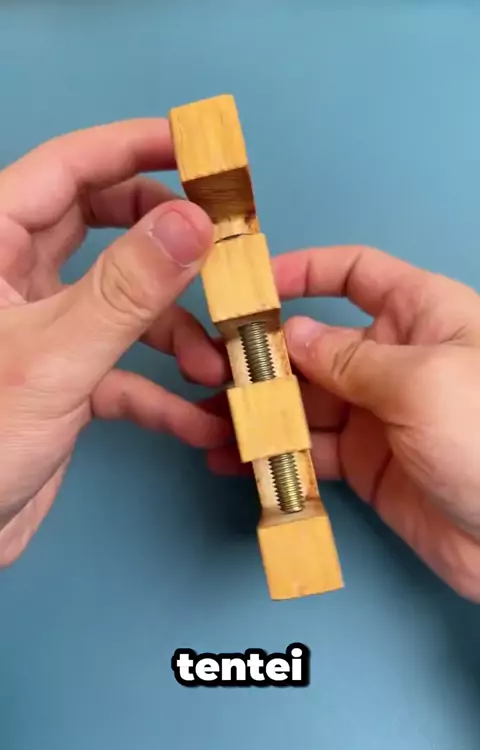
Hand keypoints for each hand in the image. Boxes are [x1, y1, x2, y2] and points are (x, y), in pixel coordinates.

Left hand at [0, 120, 228, 565]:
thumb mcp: (54, 358)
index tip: (201, 151)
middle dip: (169, 247)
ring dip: (177, 336)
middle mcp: (17, 279)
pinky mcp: (62, 384)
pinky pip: (123, 375)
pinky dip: (161, 397)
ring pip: (125, 307)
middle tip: (223, 256)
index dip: (135, 148)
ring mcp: (43, 332)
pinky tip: (198, 422)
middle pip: (106, 229)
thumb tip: (193, 223)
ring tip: (217, 368)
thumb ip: (126, 290)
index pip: (68, 167)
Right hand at [207, 247, 479, 600]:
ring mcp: (378, 415)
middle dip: (262, 358)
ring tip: (207, 423)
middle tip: (206, 375)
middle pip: (316, 345)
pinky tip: (233, 461)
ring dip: (258, 411)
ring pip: (305, 403)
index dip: (305, 271)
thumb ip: (349, 359)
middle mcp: (395, 359)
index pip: (357, 274)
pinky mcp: (367, 466)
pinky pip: (311, 453)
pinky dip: (274, 456)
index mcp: (421, 316)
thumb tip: (291, 334)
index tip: (253, 288)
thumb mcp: (421, 383)